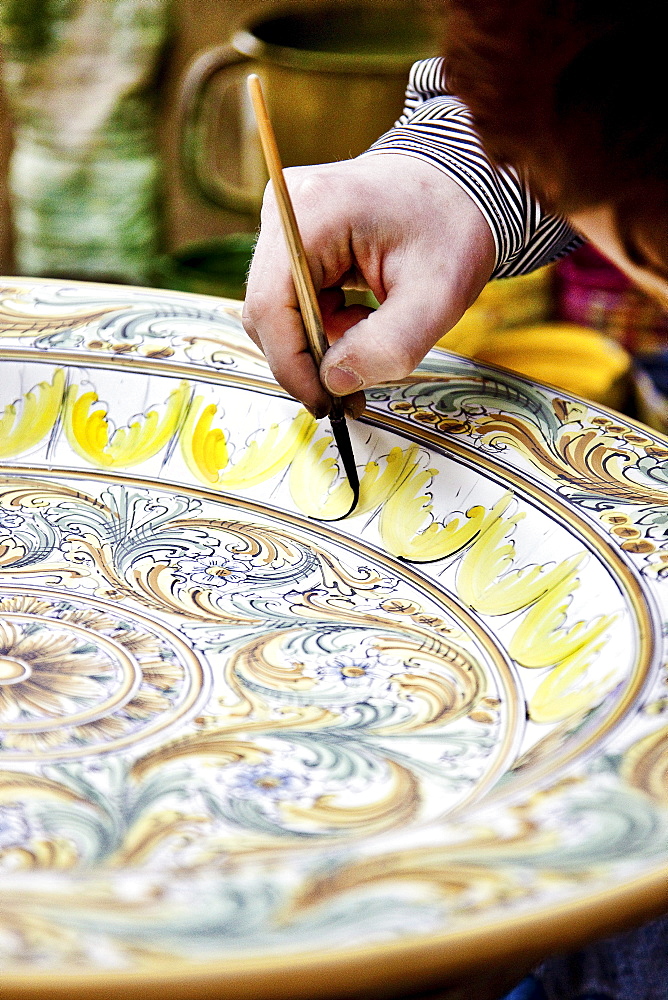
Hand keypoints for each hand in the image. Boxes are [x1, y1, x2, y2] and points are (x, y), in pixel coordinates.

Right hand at [242, 153, 495, 416]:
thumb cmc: (453, 229)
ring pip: (276, 309)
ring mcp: (284, 220)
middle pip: (266, 310)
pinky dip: (321, 326)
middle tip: (349, 394)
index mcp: (313, 212)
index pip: (271, 305)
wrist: (463, 187)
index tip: (324, 404)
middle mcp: (285, 209)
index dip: (291, 365)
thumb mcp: (437, 298)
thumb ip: (387, 347)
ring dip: (317, 342)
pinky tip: (360, 322)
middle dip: (306, 359)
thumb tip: (334, 383)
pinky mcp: (294, 237)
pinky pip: (290, 298)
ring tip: (368, 341)